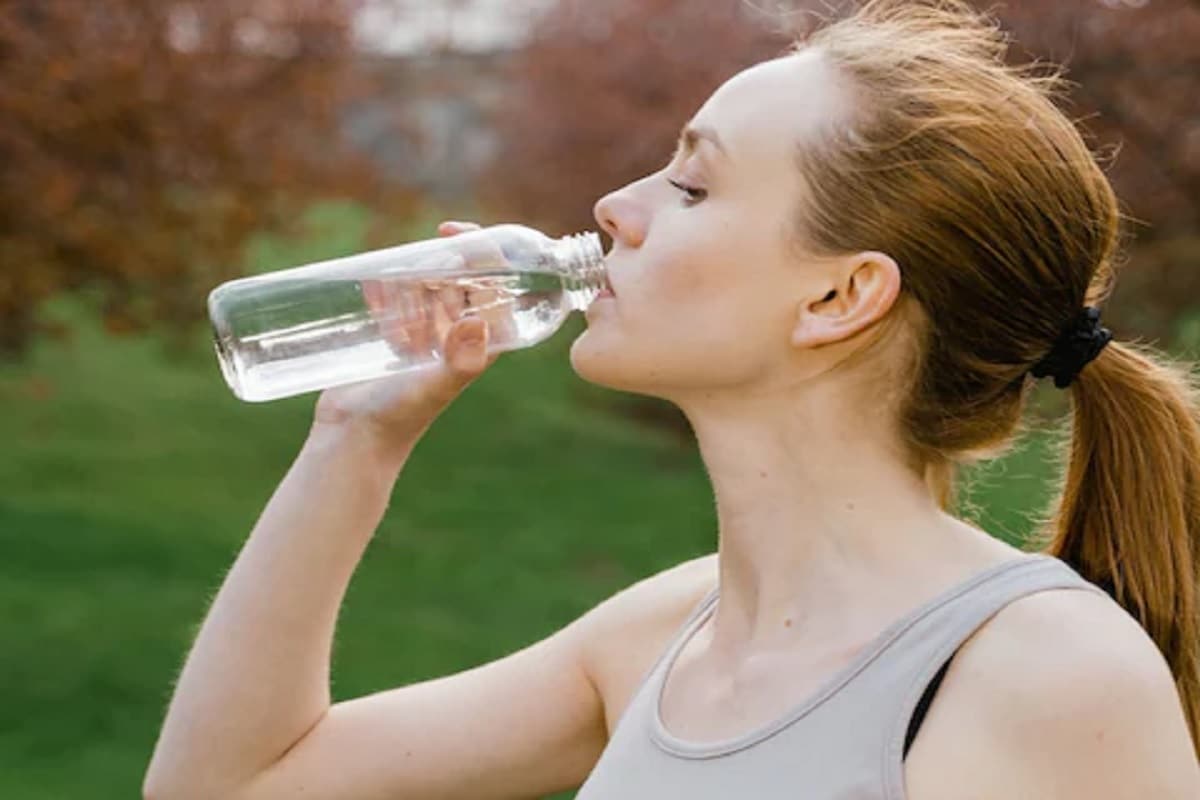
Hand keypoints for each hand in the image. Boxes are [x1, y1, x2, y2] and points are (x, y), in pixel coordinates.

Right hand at [312, 221, 500, 450]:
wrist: (356, 439)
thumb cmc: (402, 416)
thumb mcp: (435, 386)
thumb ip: (461, 360)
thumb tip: (477, 322)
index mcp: (482, 343)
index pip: (495, 285)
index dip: (483, 252)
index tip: (453, 232)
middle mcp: (458, 336)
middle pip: (460, 280)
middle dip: (440, 265)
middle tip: (418, 269)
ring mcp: (426, 337)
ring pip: (426, 287)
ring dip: (412, 278)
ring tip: (393, 293)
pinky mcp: (394, 338)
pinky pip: (396, 300)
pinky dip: (386, 289)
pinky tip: (371, 285)